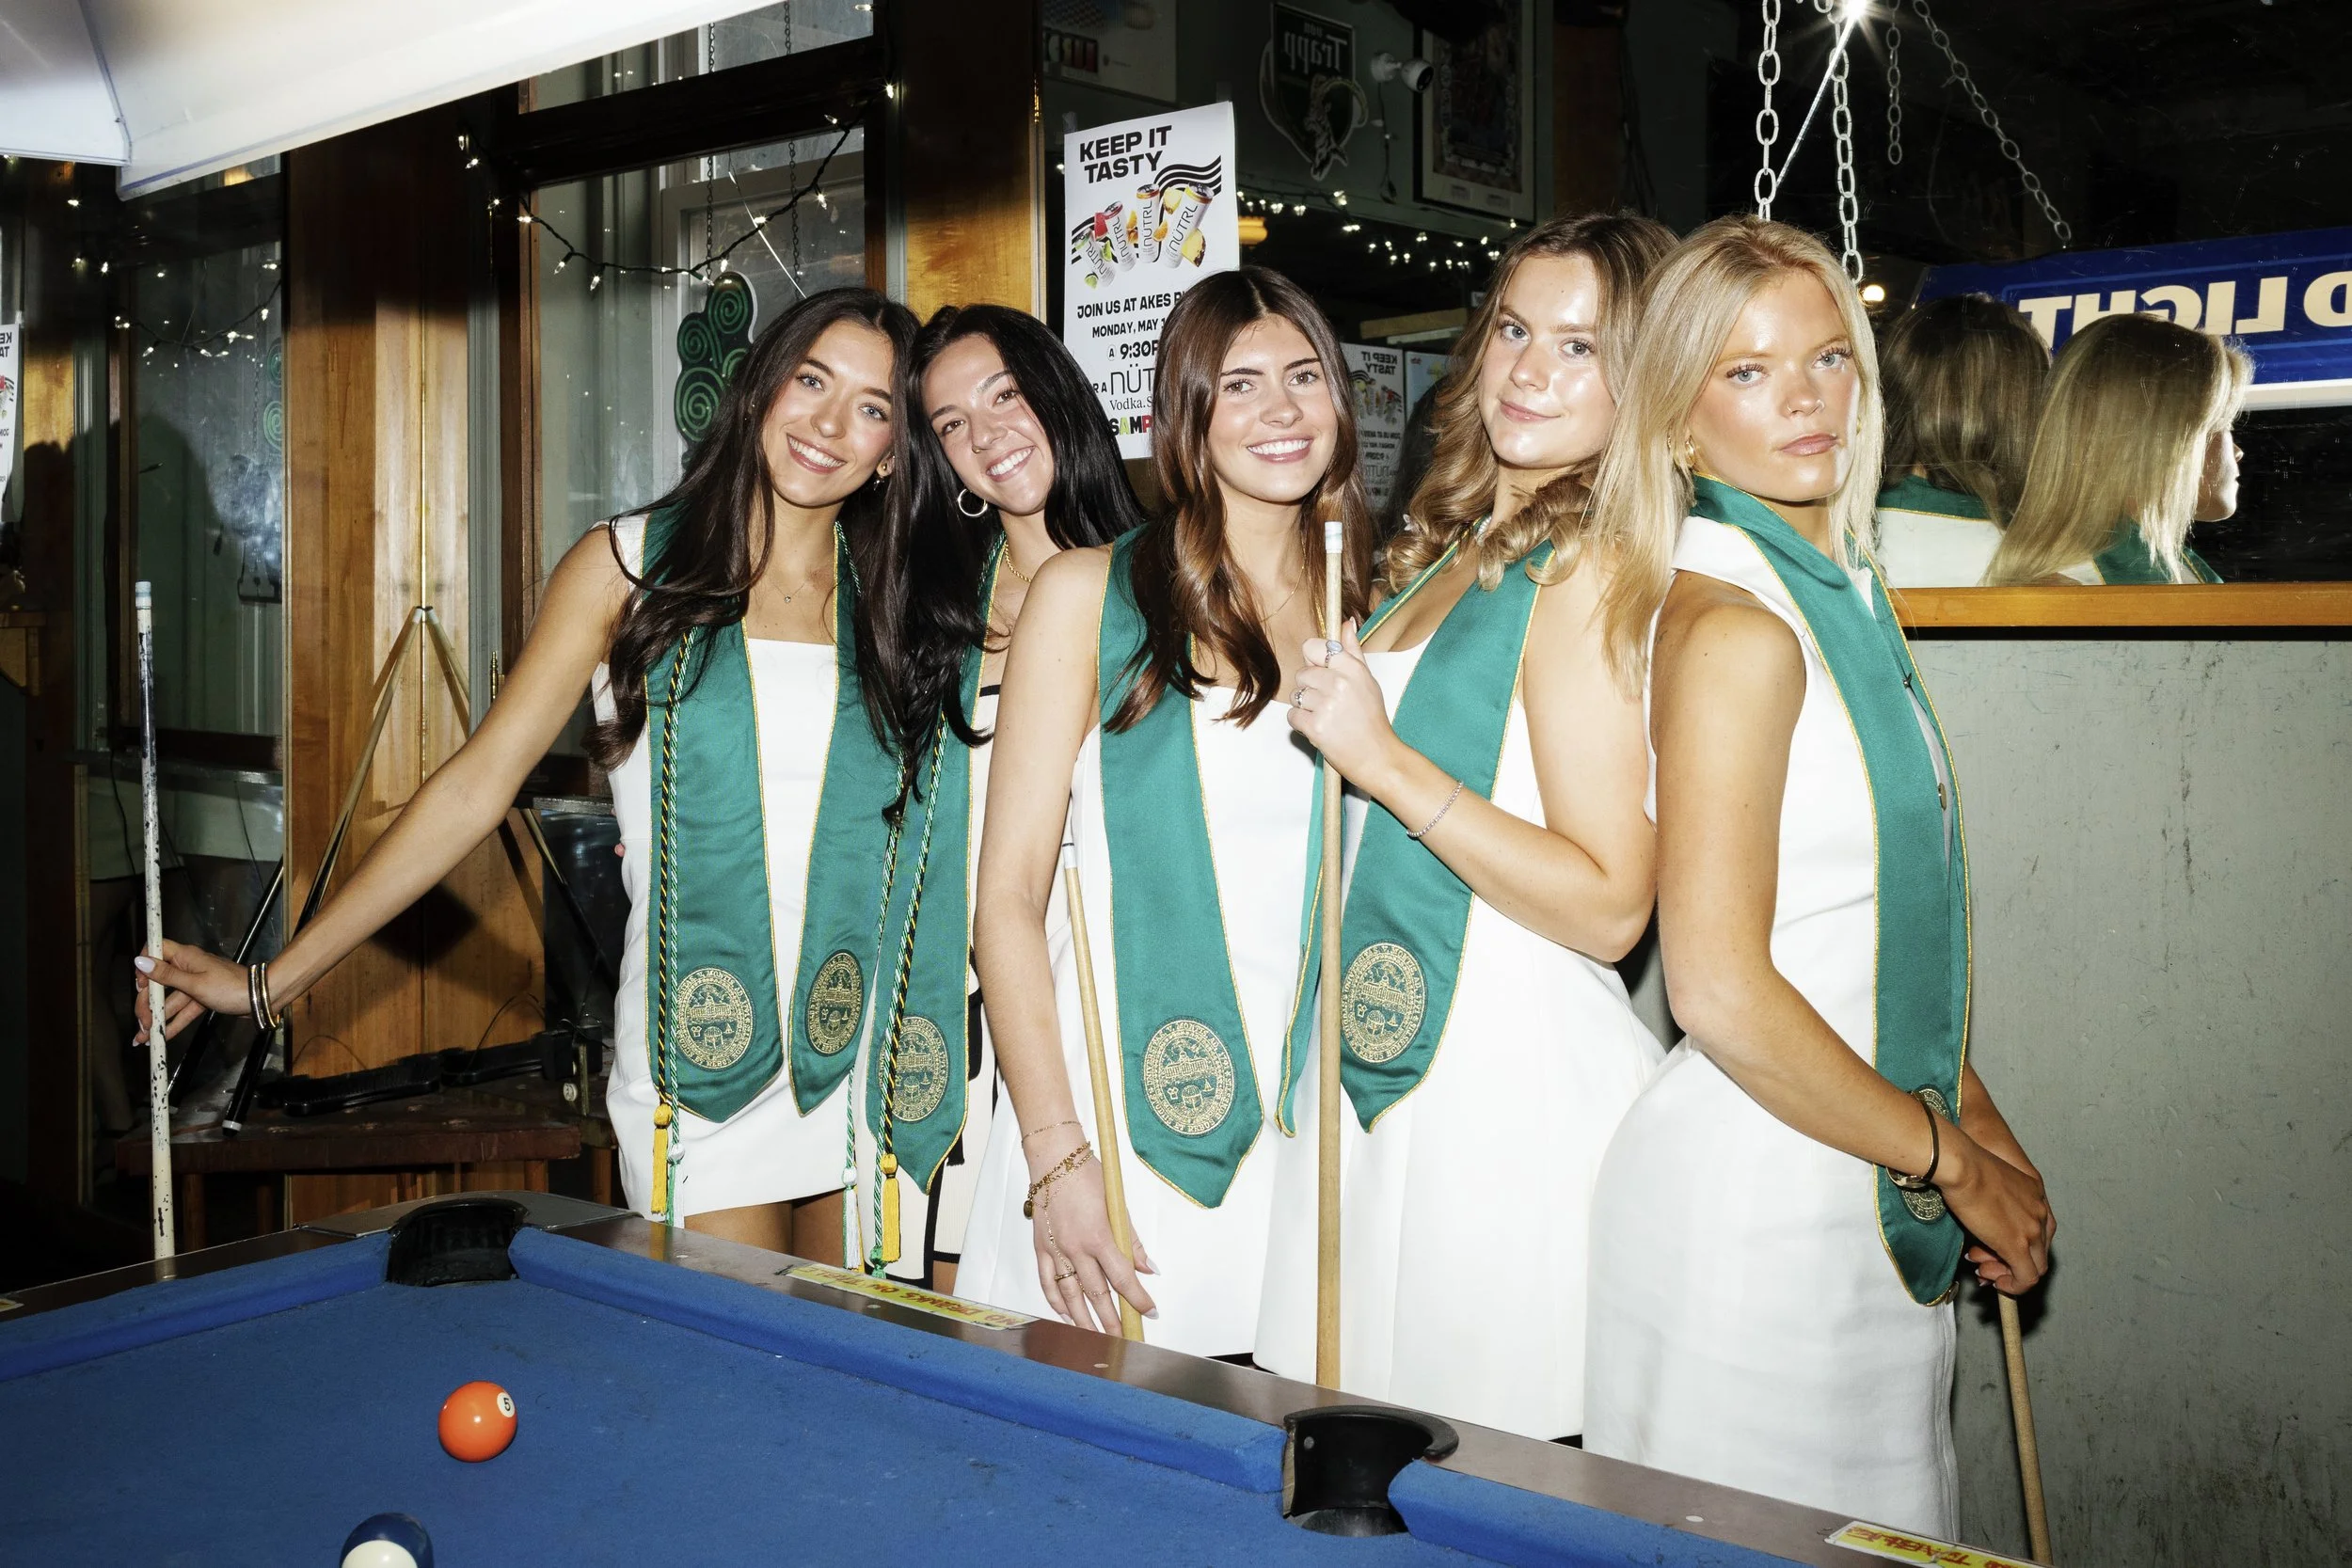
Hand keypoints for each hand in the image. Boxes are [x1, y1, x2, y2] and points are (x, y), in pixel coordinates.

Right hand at [132, 940, 252, 1044]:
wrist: (261, 998)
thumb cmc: (230, 987)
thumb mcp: (195, 983)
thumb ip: (167, 975)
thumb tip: (140, 961)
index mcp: (186, 956)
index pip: (157, 950)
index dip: (144, 966)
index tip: (140, 984)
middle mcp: (188, 967)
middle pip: (159, 982)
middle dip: (147, 1003)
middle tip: (141, 1022)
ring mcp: (196, 983)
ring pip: (170, 1000)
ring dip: (157, 1018)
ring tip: (143, 1036)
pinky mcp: (203, 997)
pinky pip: (184, 1009)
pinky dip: (174, 1022)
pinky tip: (161, 1036)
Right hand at [1027, 1131, 1155, 1333]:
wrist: (1053, 1159)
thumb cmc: (1088, 1175)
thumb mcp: (1117, 1204)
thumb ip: (1132, 1240)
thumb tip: (1148, 1268)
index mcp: (1099, 1236)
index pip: (1122, 1278)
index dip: (1138, 1298)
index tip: (1150, 1312)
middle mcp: (1076, 1248)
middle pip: (1096, 1294)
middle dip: (1112, 1319)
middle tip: (1124, 1338)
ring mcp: (1055, 1250)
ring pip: (1070, 1295)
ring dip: (1084, 1319)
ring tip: (1096, 1337)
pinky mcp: (1040, 1247)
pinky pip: (1047, 1281)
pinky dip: (1056, 1301)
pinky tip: (1067, 1314)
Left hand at [1287, 619, 1397, 784]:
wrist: (1377, 756)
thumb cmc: (1372, 719)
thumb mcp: (1367, 680)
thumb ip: (1353, 651)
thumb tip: (1346, 623)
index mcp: (1352, 668)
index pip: (1313, 647)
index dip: (1313, 660)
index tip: (1322, 672)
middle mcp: (1339, 683)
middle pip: (1301, 673)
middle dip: (1310, 688)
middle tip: (1329, 702)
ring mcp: (1326, 705)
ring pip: (1296, 695)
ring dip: (1306, 707)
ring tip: (1326, 716)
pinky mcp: (1315, 726)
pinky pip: (1292, 715)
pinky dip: (1301, 724)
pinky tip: (1320, 728)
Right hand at [1940, 1132, 2055, 1294]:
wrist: (1961, 1166)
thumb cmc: (1965, 1167)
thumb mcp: (1988, 1183)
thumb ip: (1994, 1206)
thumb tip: (1981, 1227)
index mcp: (2036, 1193)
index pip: (2039, 1229)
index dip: (2019, 1244)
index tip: (1995, 1248)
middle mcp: (2040, 1213)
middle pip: (2039, 1250)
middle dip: (2012, 1262)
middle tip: (1986, 1263)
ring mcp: (2032, 1230)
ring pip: (2034, 1267)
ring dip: (2009, 1274)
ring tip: (1983, 1271)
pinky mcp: (2018, 1245)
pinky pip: (2026, 1278)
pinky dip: (2014, 1286)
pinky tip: (1996, 1283)